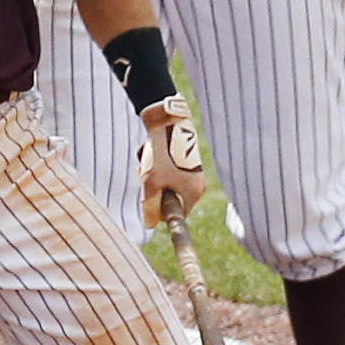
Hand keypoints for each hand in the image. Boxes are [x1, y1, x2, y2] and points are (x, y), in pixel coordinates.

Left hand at [141, 103, 206, 218]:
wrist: (166, 120)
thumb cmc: (161, 154)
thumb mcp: (151, 184)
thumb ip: (150, 207)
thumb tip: (149, 224)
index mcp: (194, 193)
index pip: (177, 214)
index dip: (159, 208)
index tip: (149, 197)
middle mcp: (198, 183)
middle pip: (169, 197)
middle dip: (154, 188)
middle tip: (146, 174)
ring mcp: (192, 170)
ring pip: (165, 182)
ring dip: (152, 175)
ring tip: (148, 160)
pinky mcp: (185, 158)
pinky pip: (166, 169)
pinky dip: (156, 164)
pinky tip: (151, 151)